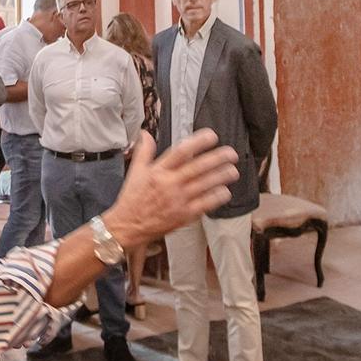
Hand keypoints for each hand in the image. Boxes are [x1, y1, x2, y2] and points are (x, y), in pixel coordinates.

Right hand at [102, 130, 237, 248]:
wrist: (128, 225)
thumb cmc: (133, 199)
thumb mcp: (135, 171)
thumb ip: (144, 151)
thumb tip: (145, 134)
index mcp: (158, 171)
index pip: (181, 151)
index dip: (198, 142)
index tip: (211, 136)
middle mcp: (170, 184)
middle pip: (198, 167)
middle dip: (217, 158)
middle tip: (230, 153)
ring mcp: (178, 200)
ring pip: (204, 185)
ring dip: (221, 176)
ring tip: (232, 170)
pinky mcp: (184, 216)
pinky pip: (205, 204)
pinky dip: (216, 197)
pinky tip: (225, 191)